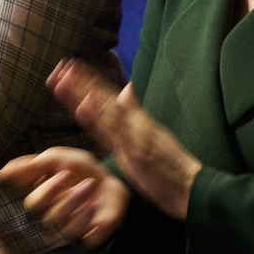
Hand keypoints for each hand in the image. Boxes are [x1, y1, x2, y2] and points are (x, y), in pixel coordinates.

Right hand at [0, 145, 129, 247]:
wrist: (112, 179)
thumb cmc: (81, 170)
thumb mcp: (56, 159)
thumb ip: (30, 166)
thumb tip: (1, 174)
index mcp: (45, 199)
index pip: (33, 204)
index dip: (46, 191)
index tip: (61, 173)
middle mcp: (55, 215)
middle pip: (48, 218)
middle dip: (61, 197)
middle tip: (71, 177)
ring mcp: (72, 226)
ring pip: (67, 227)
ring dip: (78, 203)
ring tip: (90, 186)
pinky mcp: (90, 236)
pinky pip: (86, 238)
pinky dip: (90, 222)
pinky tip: (95, 207)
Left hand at [47, 59, 200, 220]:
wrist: (193, 188)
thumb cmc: (172, 169)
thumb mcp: (152, 135)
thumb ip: (136, 114)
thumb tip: (126, 89)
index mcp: (136, 121)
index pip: (108, 98)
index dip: (89, 83)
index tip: (71, 69)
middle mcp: (134, 123)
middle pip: (103, 99)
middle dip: (81, 82)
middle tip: (60, 65)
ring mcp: (134, 135)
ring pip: (104, 110)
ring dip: (83, 92)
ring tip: (63, 76)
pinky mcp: (134, 151)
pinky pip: (113, 133)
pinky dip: (98, 118)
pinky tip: (83, 105)